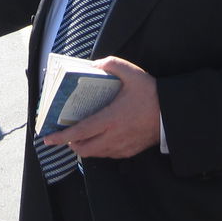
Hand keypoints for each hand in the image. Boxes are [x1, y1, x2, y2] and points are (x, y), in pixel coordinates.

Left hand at [41, 56, 159, 158]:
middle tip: (67, 134)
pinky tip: (102, 138)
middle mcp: (113, 137)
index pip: (79, 132)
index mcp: (109, 119)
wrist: (174, 114)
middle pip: (83, 148)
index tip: (47, 138)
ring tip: (83, 136)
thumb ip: (111, 65)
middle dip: (71, 144)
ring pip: (96, 154)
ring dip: (85, 147)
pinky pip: (109, 155)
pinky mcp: (130, 151)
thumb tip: (94, 65)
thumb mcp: (132, 73)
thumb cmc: (152, 94)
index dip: (61, 137)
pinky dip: (100, 149)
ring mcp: (122, 146)